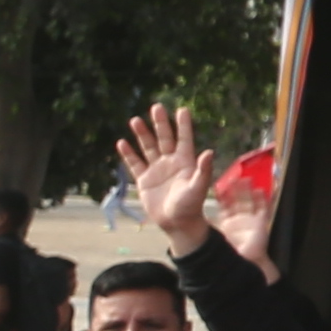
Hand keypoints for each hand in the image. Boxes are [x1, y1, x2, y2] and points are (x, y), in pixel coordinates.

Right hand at [115, 103, 217, 250]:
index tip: (182, 110)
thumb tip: (208, 151)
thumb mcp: (198, 187)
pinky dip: (128, 154)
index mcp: (185, 162)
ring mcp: (156, 170)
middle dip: (160, 123)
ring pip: (148, 147)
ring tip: (135, 120)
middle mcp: (170, 162)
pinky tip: (122, 143)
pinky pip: (134, 164)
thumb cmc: (191, 206)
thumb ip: (203, 169)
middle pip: (164, 138)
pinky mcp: (144, 180)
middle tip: (156, 107)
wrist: (177, 223)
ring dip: (142, 134)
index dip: (183, 125)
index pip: (184, 139)